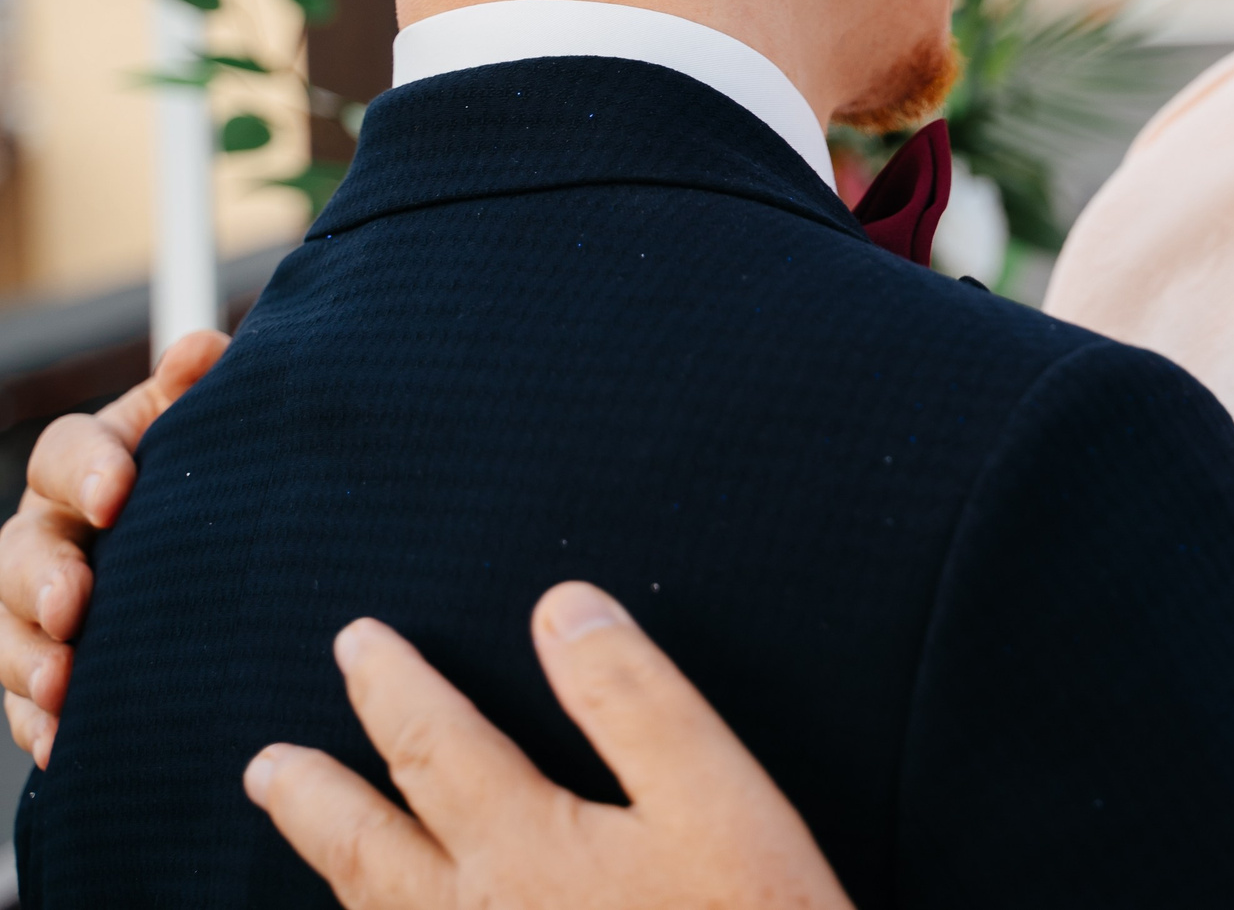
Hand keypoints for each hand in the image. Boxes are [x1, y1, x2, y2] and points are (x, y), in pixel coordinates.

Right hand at [0, 328, 228, 765]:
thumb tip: (200, 349)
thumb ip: (196, 393)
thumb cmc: (208, 478)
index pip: (66, 452)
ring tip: (63, 685)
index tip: (120, 490)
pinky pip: (25, 698)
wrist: (217, 554)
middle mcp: (49, 529)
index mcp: (89, 461)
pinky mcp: (44, 666)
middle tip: (76, 604)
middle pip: (20, 549)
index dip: (88, 468)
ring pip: (8, 628)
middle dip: (43, 578)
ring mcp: (36, 602)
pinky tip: (65, 742)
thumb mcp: (204, 431)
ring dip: (29, 659)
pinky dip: (41, 721)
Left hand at [245, 582, 853, 909]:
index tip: (358, 640)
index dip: (392, 686)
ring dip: (333, 871)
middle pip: (365, 848)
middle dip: (316, 794)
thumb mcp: (717, 798)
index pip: (433, 745)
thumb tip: (561, 610)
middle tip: (268, 764)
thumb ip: (634, 700)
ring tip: (308, 838)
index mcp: (520, 847)